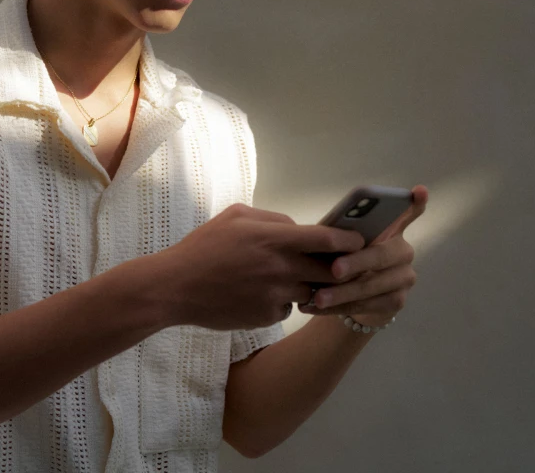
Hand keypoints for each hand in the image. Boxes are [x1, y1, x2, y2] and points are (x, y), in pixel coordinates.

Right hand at [160, 203, 364, 330]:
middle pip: (329, 271)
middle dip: (338, 268)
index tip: (359, 240)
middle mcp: (278, 268)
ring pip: (312, 292)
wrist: (174, 288)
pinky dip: (284, 302)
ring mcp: (274, 296)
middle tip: (341, 264)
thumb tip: (301, 227)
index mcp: (272, 238)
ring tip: (290, 276)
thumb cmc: (204, 246)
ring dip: (310, 285)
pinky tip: (262, 294)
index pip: (326, 240)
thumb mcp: (236, 216)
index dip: (349, 241)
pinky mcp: (266, 318)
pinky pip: (288, 309)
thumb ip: (273, 219)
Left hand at [299, 185, 426, 327]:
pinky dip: (339, 307)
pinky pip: (366, 305)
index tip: (419, 191)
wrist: (354, 298)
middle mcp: (404, 251)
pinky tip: (318, 307)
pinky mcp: (397, 301)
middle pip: (382, 255)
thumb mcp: (341, 244)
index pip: (408, 213)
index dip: (416, 203)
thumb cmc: (345, 259)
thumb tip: (326, 233)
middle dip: (357, 263)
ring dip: (342, 293)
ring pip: (372, 285)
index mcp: (392, 230)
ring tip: (317, 297)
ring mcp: (405, 277)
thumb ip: (342, 235)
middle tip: (334, 269)